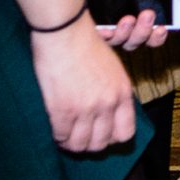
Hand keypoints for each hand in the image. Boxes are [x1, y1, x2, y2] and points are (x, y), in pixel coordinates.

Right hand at [31, 21, 135, 154]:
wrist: (66, 34)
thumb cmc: (87, 47)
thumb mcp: (113, 70)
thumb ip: (114, 94)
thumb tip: (108, 117)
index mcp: (123, 93)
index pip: (125, 133)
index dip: (111, 139)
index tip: (99, 136)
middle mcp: (108, 104)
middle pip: (101, 143)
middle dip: (89, 145)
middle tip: (78, 137)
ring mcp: (86, 109)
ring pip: (81, 145)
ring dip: (71, 144)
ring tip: (65, 136)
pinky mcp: (63, 110)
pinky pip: (61, 137)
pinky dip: (57, 137)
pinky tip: (55, 130)